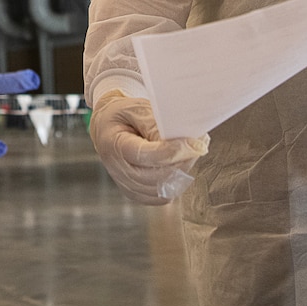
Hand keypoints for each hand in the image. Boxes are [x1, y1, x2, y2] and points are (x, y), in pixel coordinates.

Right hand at [89, 90, 208, 204]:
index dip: (172, 152)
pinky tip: (178, 165)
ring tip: (188, 151)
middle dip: (184, 161)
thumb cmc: (123, 116)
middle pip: (158, 176)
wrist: (108, 129)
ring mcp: (126, 185)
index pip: (145, 155)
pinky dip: (175, 182)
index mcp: (114, 145)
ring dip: (182, 171)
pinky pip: (163, 196)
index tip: (195, 143)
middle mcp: (118, 170)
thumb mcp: (136, 109)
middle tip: (198, 143)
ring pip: (164, 189)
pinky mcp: (136, 194)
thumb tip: (180, 140)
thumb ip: (155, 123)